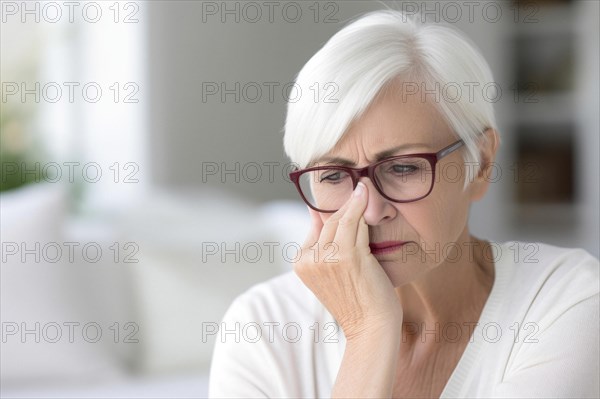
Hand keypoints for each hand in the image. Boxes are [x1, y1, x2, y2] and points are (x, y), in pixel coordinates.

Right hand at [294, 182, 402, 340]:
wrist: (372, 326)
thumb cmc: (358, 299)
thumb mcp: (331, 271)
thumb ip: (324, 243)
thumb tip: (318, 211)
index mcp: (301, 263)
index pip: (317, 226)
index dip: (333, 210)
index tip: (346, 195)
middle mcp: (310, 260)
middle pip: (328, 221)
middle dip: (345, 205)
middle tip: (360, 187)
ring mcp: (327, 258)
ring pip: (341, 220)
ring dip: (355, 201)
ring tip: (364, 186)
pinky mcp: (347, 255)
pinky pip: (354, 221)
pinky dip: (360, 204)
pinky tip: (365, 191)